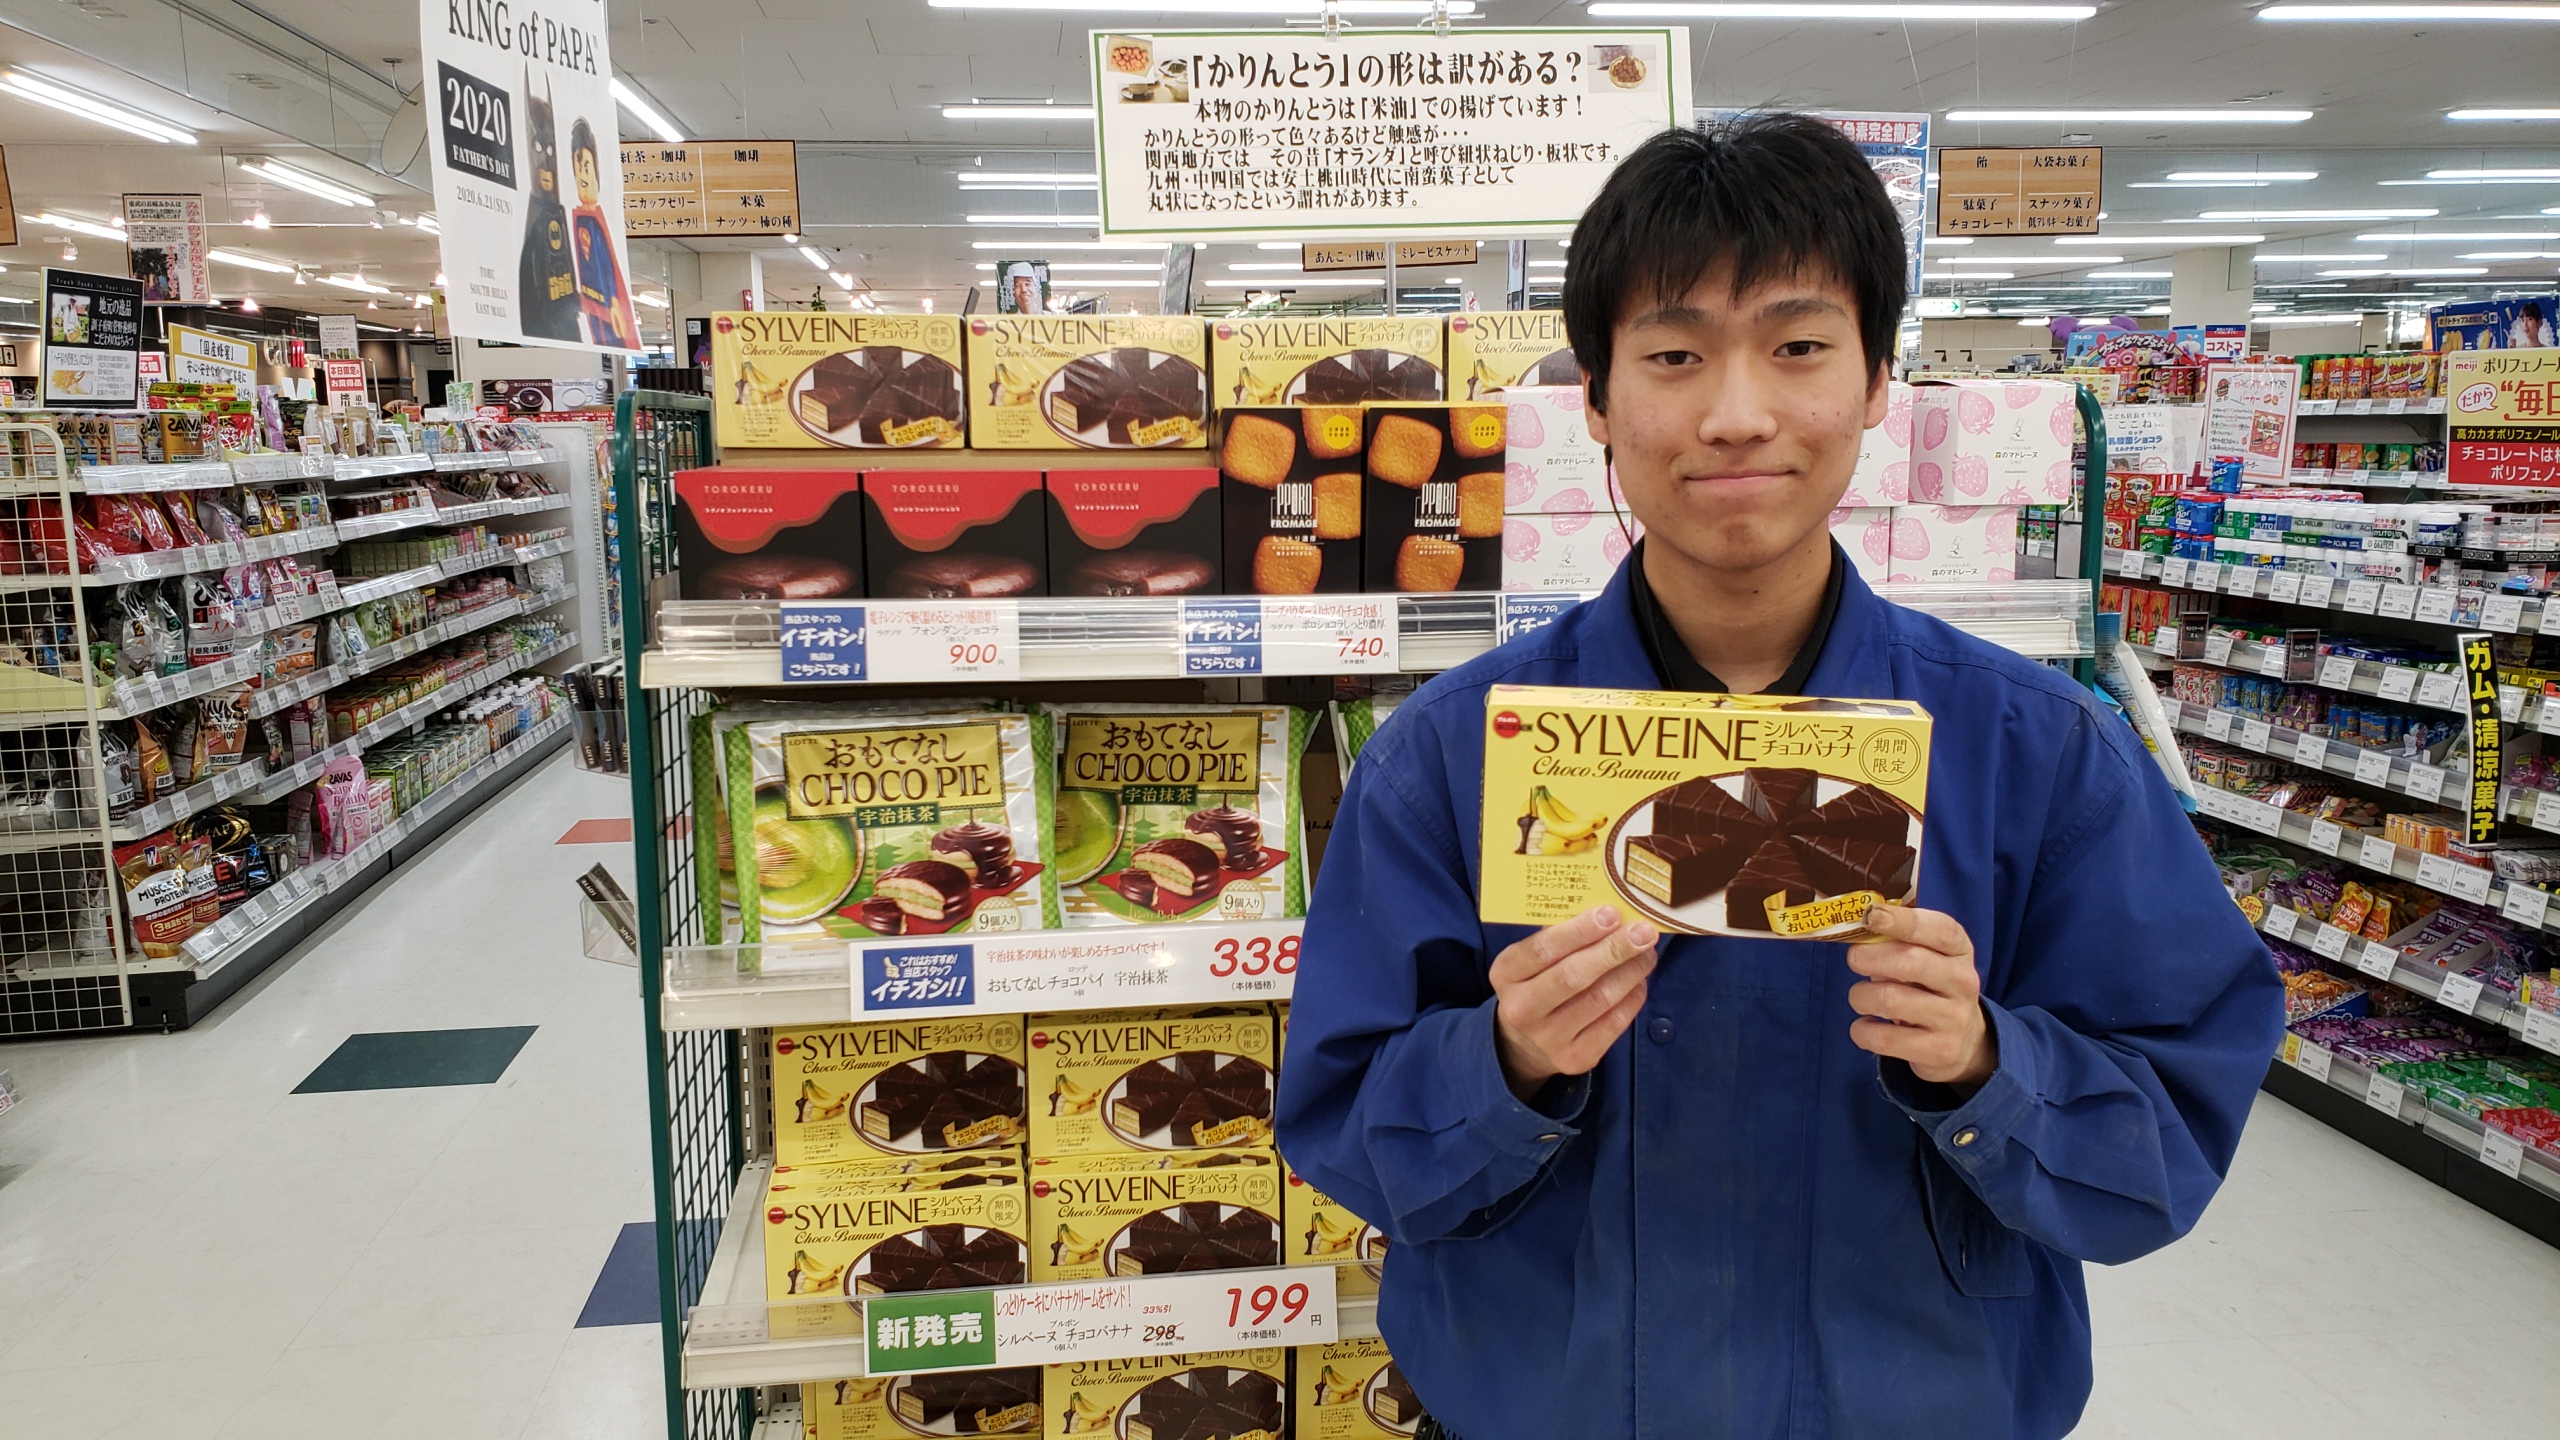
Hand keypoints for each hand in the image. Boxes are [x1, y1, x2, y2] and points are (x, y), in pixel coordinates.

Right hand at [1490, 905, 1657, 1099]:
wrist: (1524, 1043)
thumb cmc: (1536, 984)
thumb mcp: (1531, 959)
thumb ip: (1560, 937)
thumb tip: (1609, 914)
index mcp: (1506, 974)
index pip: (1543, 950)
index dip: (1579, 931)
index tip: (1611, 914)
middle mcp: (1521, 1009)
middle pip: (1573, 976)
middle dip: (1613, 950)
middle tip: (1642, 932)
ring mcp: (1548, 1038)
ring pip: (1598, 1000)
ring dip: (1630, 972)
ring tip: (1647, 952)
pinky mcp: (1575, 1059)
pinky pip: (1613, 1024)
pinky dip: (1632, 998)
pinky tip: (1640, 981)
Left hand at [1847, 904, 1997, 1094]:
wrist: (1964, 1040)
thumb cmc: (1929, 986)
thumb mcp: (1927, 956)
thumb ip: (1897, 939)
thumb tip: (1856, 928)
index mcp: (1959, 949)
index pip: (1939, 929)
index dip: (1902, 920)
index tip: (1870, 915)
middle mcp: (1963, 982)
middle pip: (1911, 962)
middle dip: (1869, 957)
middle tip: (1854, 960)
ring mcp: (1954, 1018)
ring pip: (1890, 1000)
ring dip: (1861, 996)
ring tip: (1861, 997)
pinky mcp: (1940, 1051)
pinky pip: (1884, 1038)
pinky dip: (1862, 1031)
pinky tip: (1866, 1026)